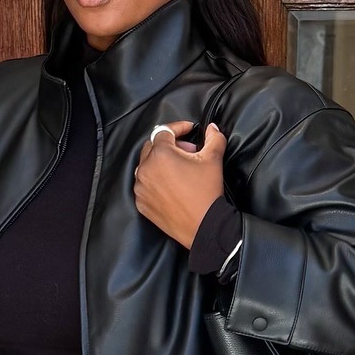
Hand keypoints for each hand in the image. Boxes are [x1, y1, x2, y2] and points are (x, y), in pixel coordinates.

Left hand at [133, 119, 226, 246]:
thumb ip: (214, 138)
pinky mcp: (141, 203)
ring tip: (180, 170)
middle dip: (170, 145)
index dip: (178, 127)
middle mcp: (145, 169)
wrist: (204, 227)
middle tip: (188, 152)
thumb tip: (212, 128)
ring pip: (146, 165)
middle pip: (152, 146)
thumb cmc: (207, 192)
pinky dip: (155, 180)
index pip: (164, 131)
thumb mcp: (213, 160)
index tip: (189, 129)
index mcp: (160, 155)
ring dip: (161, 162)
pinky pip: (145, 185)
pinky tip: (171, 185)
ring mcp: (141, 188)